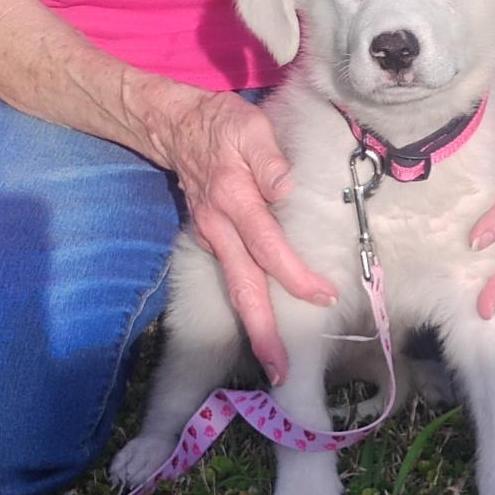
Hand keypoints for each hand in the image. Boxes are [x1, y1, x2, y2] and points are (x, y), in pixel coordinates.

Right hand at [160, 90, 337, 384]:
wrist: (173, 126)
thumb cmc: (221, 125)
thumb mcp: (249, 126)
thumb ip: (268, 157)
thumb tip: (285, 186)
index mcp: (233, 200)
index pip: (268, 246)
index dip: (294, 274)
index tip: (321, 295)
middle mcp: (218, 227)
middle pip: (243, 287)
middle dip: (262, 331)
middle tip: (281, 370)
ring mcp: (210, 236)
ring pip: (234, 289)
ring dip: (253, 327)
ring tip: (274, 364)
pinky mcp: (210, 238)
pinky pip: (230, 277)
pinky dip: (246, 305)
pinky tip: (261, 328)